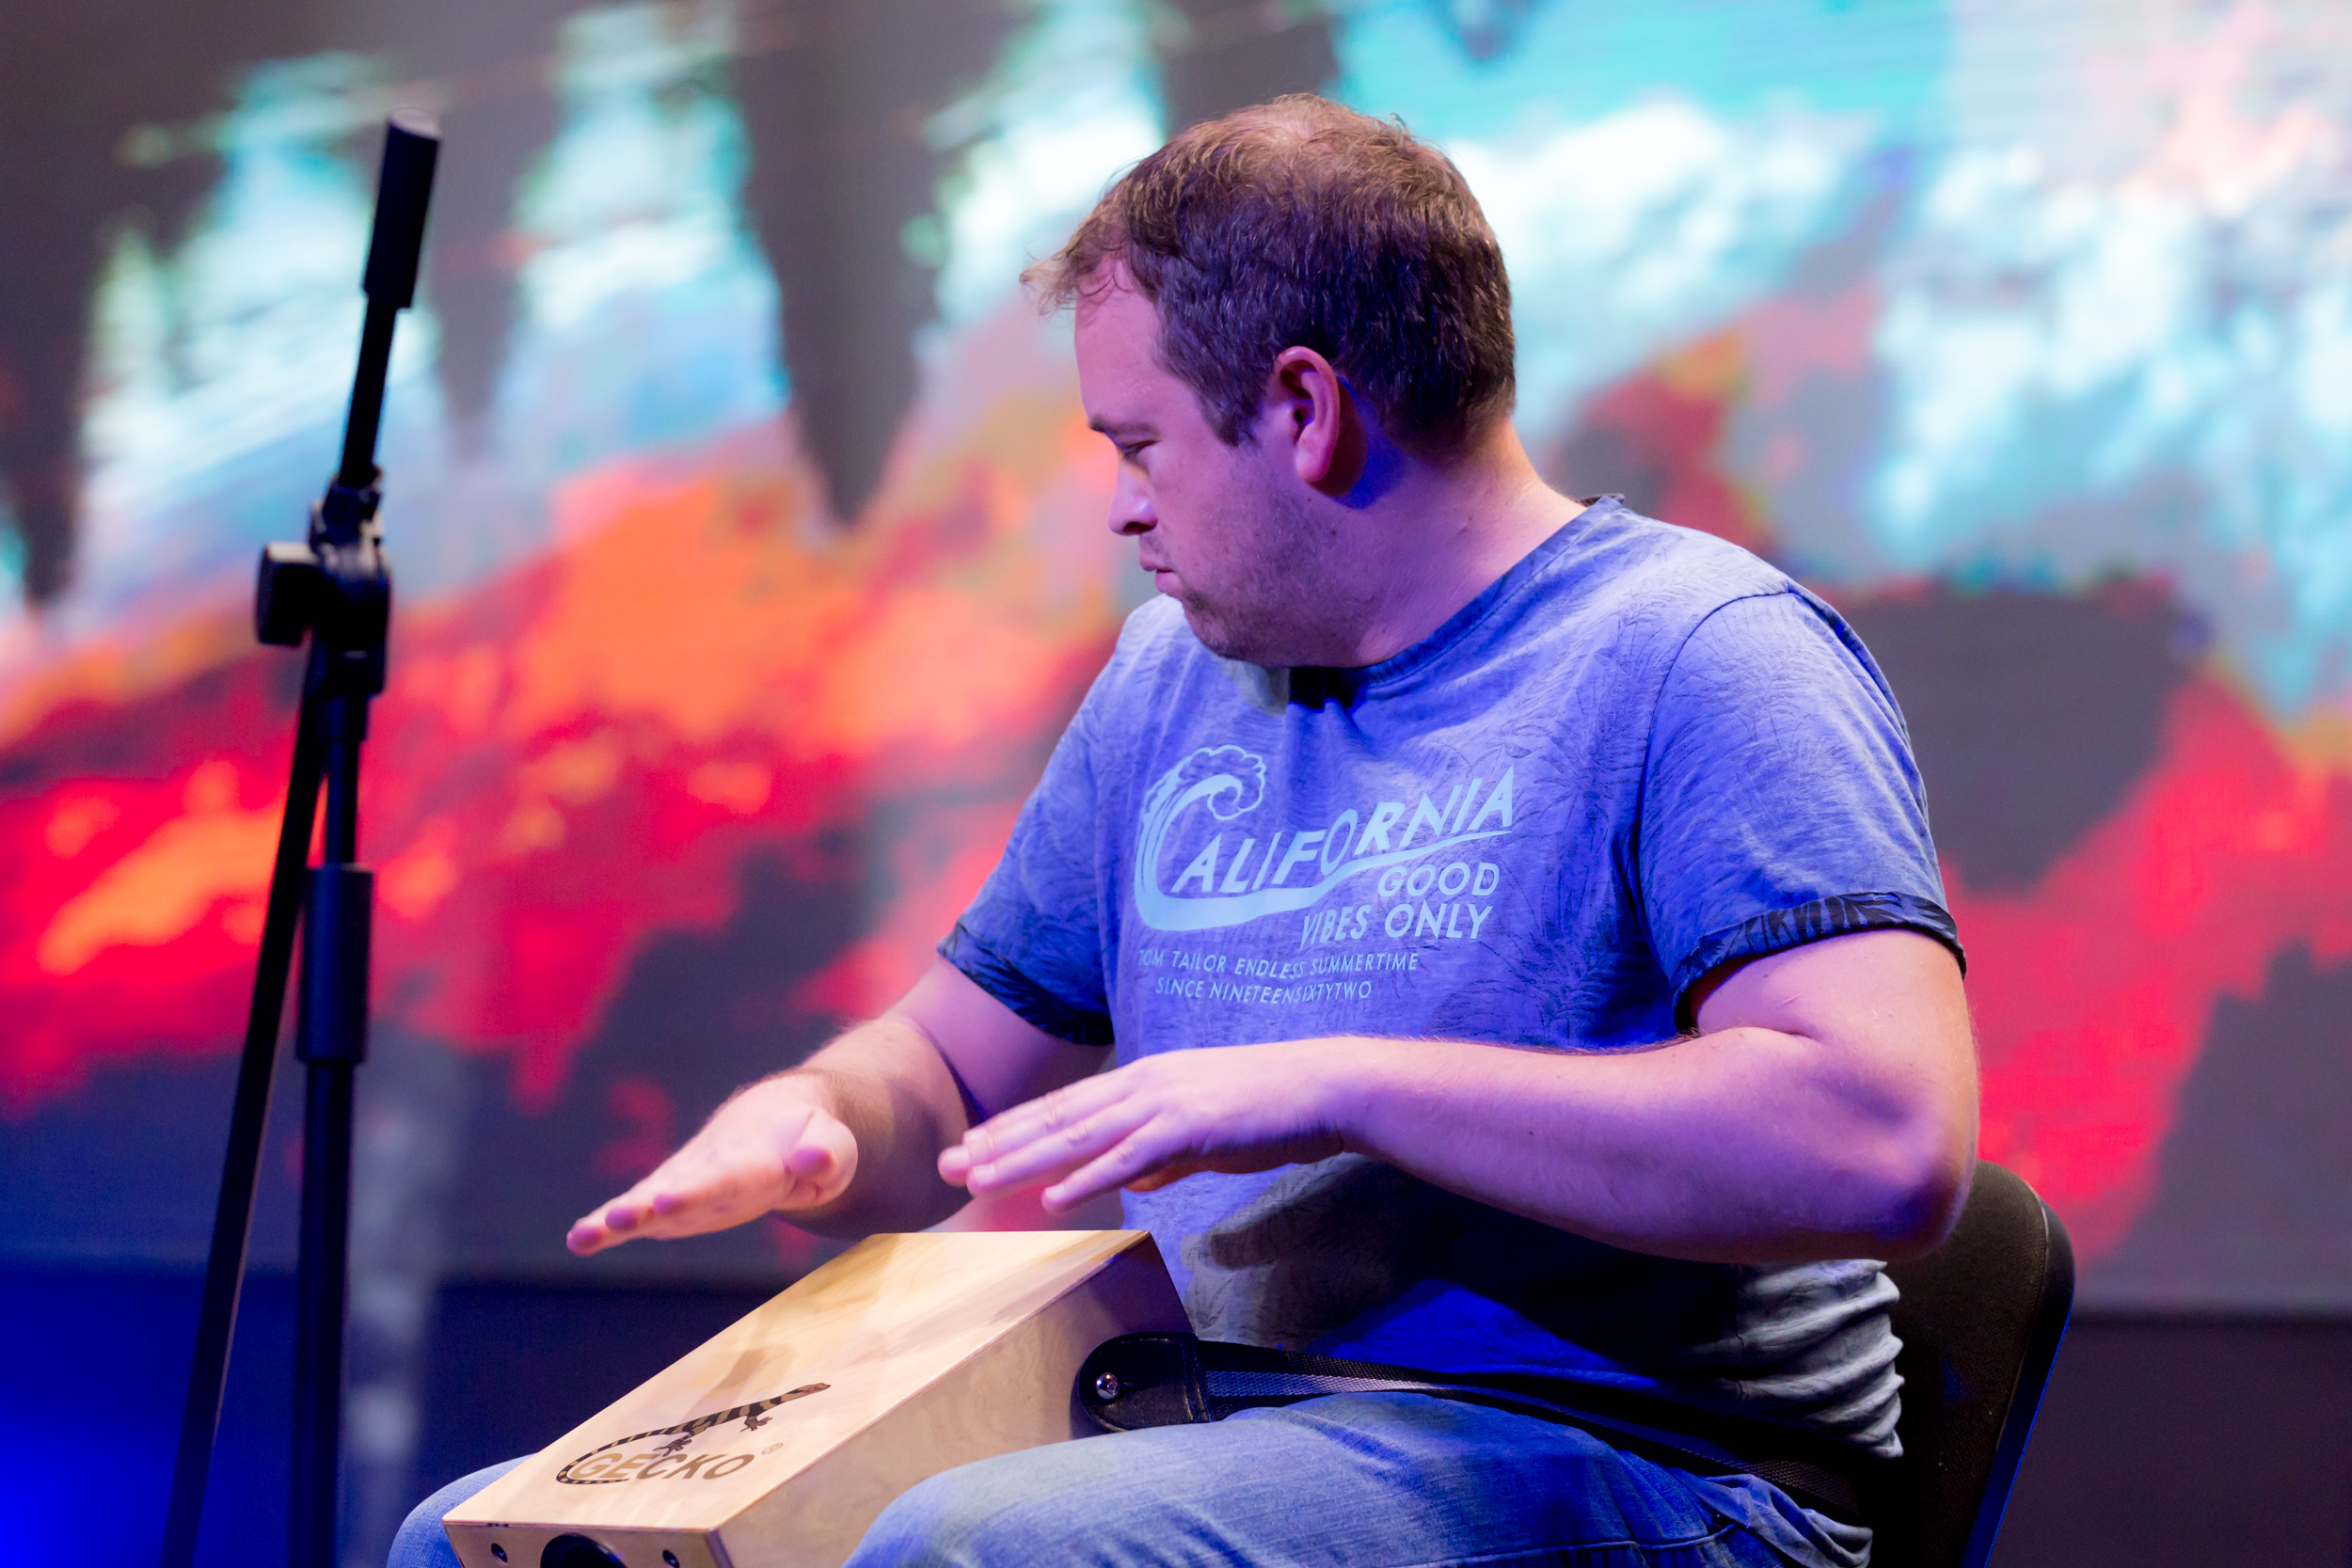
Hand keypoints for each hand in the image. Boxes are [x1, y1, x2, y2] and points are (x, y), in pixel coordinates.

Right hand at [567, 1075, 857, 1254]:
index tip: (667, 1201)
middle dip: (650, 1206)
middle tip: (621, 1218)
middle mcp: (708, 1167)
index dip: (698, 1190)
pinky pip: (637, 1212)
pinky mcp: (670, 1198)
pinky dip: (609, 1225)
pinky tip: (578, 1241)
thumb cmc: (809, 1138)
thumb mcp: (834, 1144)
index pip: (725, 1177)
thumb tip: (816, 1160)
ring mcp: (685, 1182)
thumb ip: (828, 1152)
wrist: (773, 1118)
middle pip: (678, 1189)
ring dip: (620, 1218)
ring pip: (649, 1200)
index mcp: (752, 1155)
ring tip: (586, 1235)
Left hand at [937, 1041, 1354, 1212]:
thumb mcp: (1201, 1134)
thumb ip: (1162, 1155)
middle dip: (998, 1142)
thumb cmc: (1268, 1112)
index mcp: (1141, 1081)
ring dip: (1023, 1159)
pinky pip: (1126, 1157)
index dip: (1013, 1127)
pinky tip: (1051, 1196)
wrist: (1322, 1089)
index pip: (1063, 1106)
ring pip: (1077, 1135)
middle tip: (947, 1164)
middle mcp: (1141, 1083)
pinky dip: (1085, 1177)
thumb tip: (1132, 1180)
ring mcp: (1162, 1101)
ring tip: (977, 1179)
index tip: (969, 1146)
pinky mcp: (1188, 1126)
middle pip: (1055, 1117)